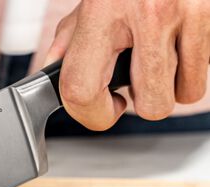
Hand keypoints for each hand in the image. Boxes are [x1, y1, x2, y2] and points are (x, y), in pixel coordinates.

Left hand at [46, 0, 209, 130]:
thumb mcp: (88, 2)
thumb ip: (68, 41)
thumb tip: (52, 73)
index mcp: (101, 12)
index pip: (81, 90)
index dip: (90, 115)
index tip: (102, 108)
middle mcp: (146, 13)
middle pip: (150, 105)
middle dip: (140, 101)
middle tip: (134, 79)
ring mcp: (186, 13)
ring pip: (182, 95)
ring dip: (169, 87)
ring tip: (157, 60)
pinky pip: (204, 74)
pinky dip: (190, 70)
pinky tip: (176, 48)